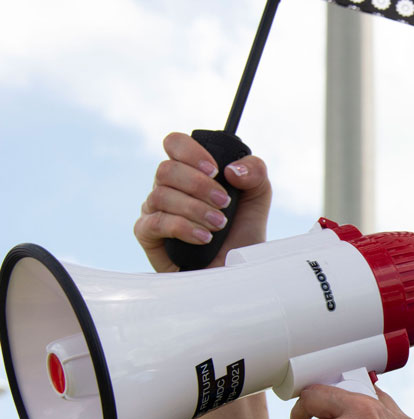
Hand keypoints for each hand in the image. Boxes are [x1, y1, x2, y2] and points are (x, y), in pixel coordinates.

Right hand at [134, 132, 271, 271]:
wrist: (236, 271)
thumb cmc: (242, 234)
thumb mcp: (258, 198)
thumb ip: (255, 172)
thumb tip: (232, 169)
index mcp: (189, 172)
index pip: (175, 144)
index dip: (191, 152)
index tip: (215, 170)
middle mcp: (168, 187)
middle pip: (166, 169)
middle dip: (199, 186)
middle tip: (224, 203)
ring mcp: (154, 210)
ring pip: (161, 195)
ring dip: (196, 209)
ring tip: (218, 224)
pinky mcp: (147, 235)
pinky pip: (155, 222)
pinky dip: (183, 228)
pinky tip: (204, 238)